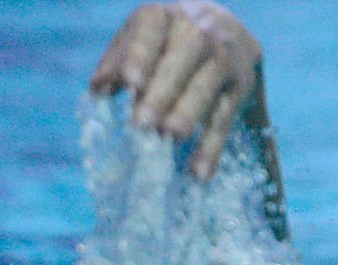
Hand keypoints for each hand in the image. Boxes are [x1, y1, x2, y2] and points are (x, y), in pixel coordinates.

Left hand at [91, 2, 262, 178]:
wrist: (226, 31)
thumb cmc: (165, 45)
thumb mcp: (139, 42)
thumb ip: (116, 62)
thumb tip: (97, 89)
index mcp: (165, 18)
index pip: (151, 31)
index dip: (140, 55)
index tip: (130, 83)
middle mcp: (199, 31)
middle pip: (182, 59)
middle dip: (162, 92)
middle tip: (143, 123)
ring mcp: (223, 58)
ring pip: (207, 85)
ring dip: (188, 112)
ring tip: (170, 137)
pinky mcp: (240, 86)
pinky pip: (225, 118)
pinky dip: (212, 147)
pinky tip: (199, 173)